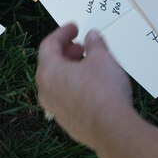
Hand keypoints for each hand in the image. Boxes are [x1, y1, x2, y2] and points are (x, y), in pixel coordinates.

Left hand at [36, 24, 133, 150]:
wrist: (112, 129)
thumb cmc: (105, 90)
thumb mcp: (102, 58)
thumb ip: (94, 44)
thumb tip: (92, 36)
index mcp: (49, 71)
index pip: (49, 45)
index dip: (62, 33)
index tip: (74, 27)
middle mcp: (45, 90)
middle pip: (50, 64)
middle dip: (66, 52)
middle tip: (82, 47)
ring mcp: (53, 108)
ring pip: (56, 82)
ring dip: (69, 70)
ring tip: (89, 65)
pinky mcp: (65, 121)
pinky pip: (64, 97)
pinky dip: (73, 86)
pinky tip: (91, 86)